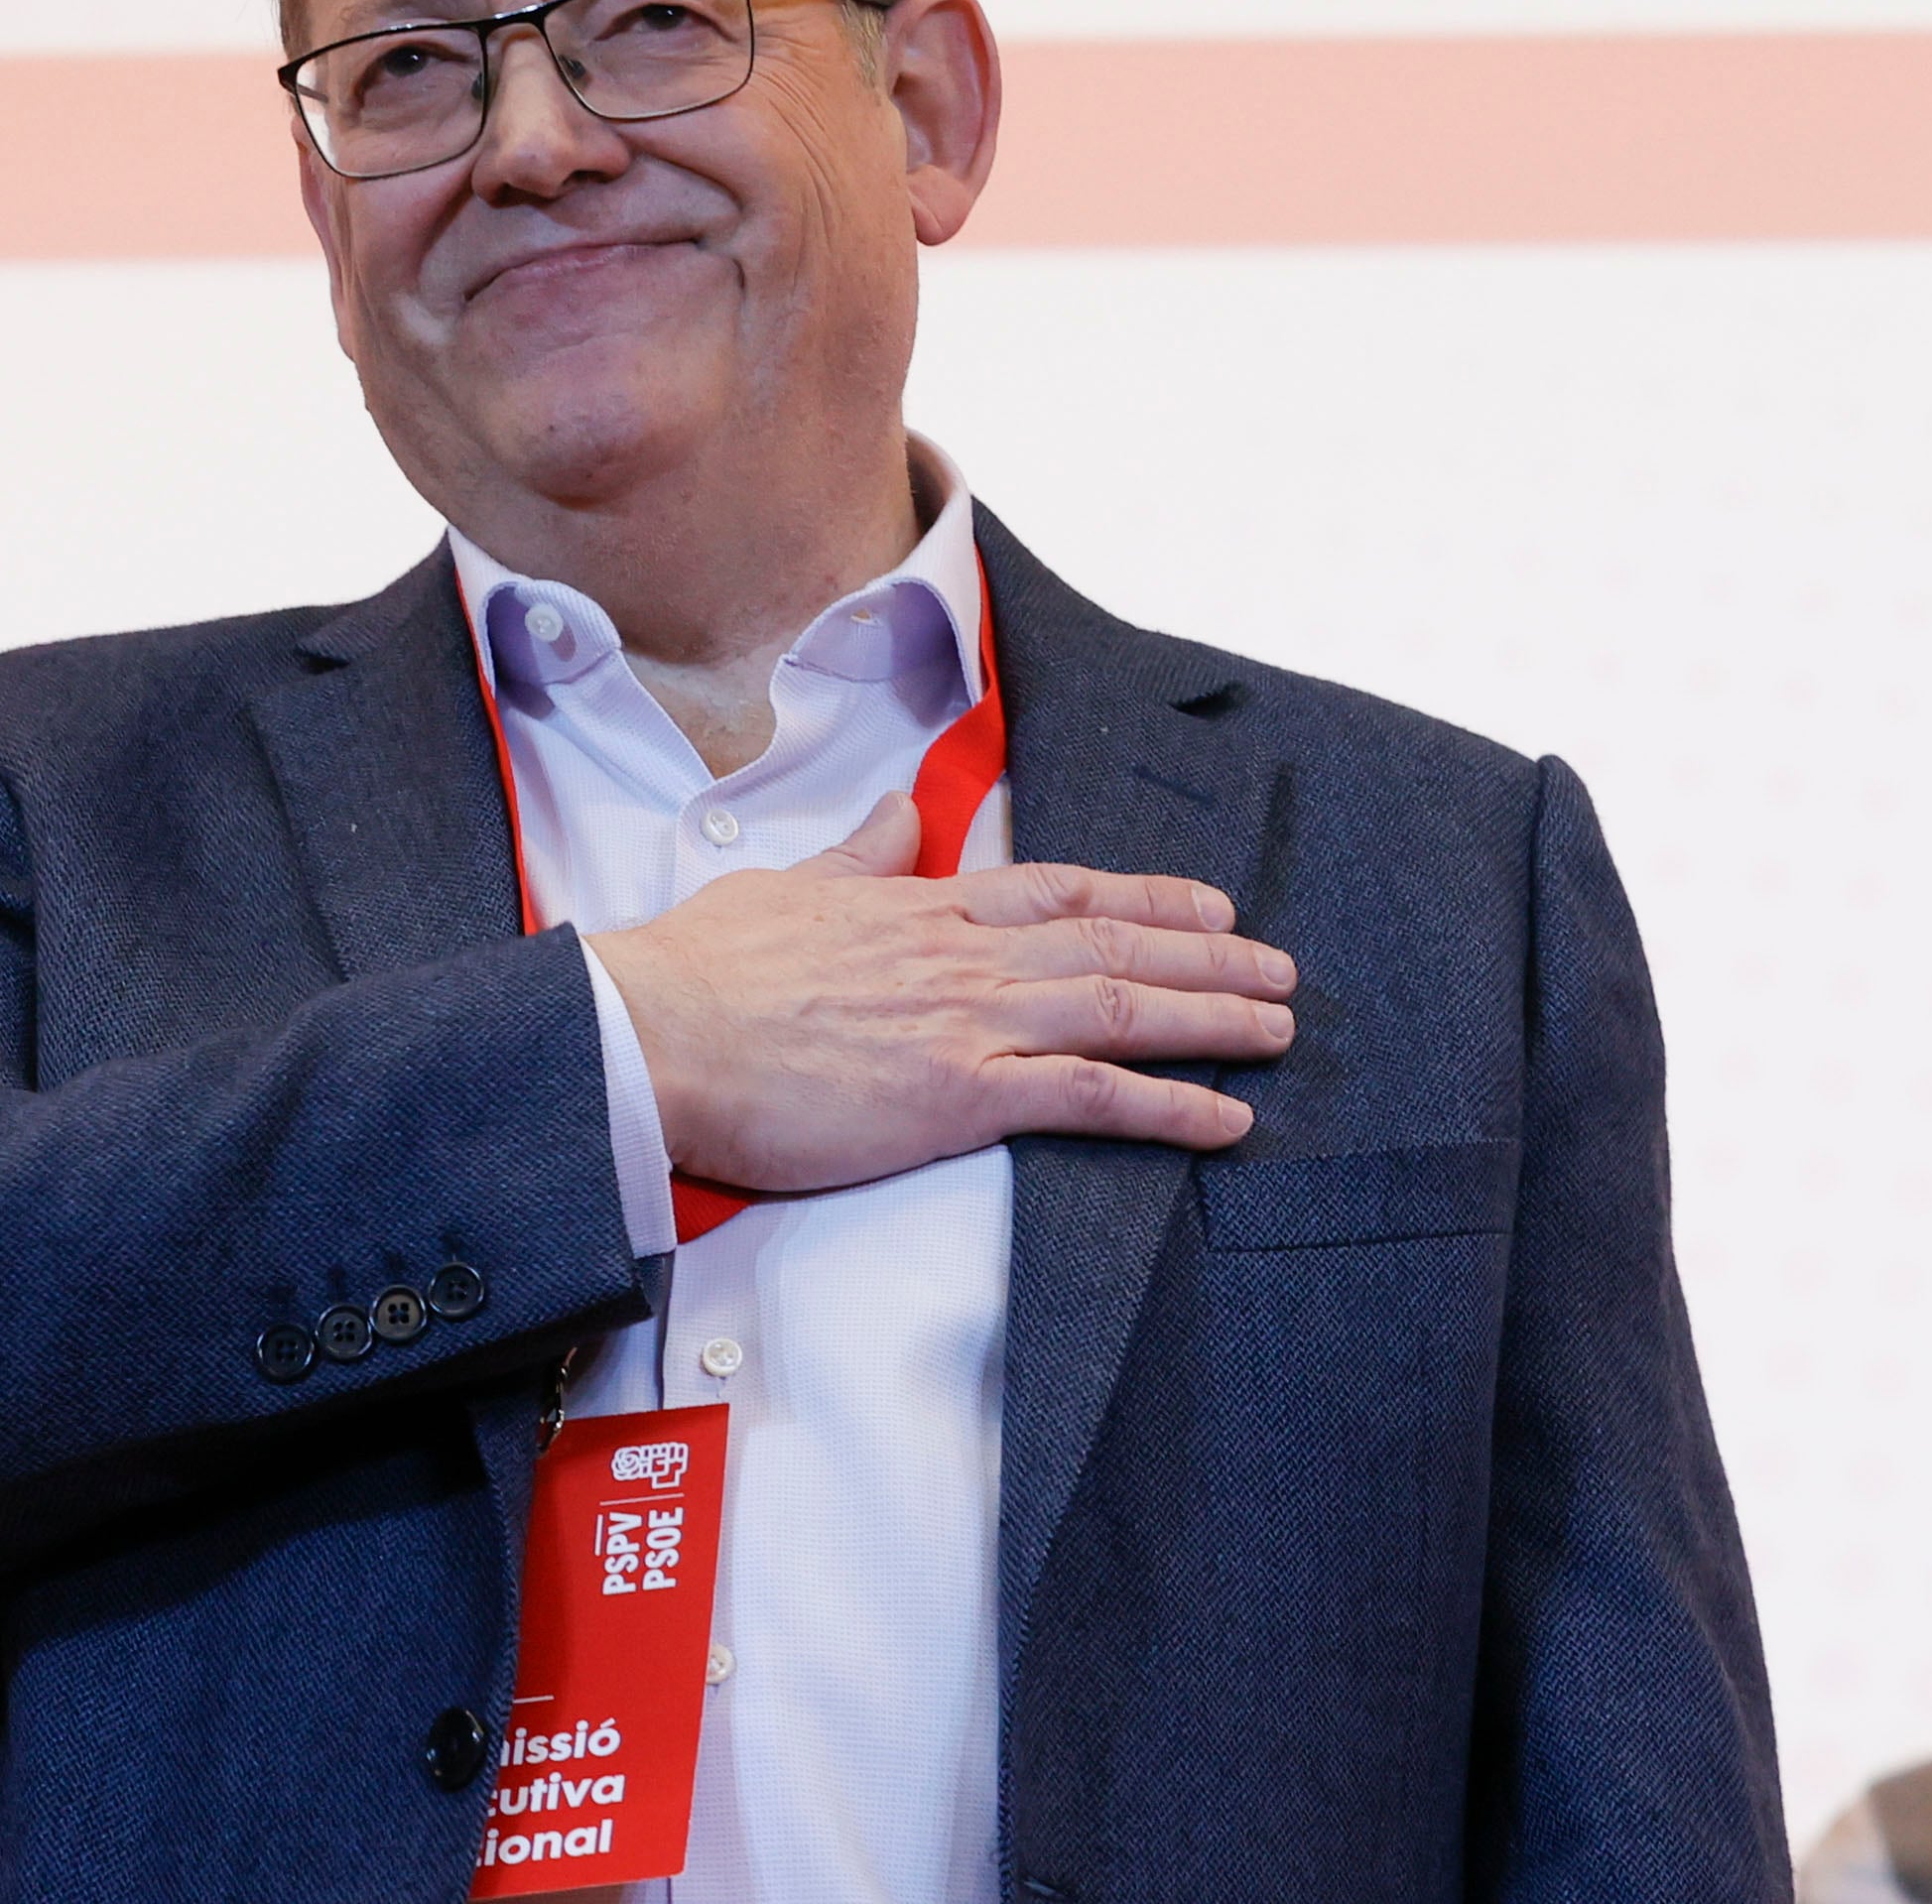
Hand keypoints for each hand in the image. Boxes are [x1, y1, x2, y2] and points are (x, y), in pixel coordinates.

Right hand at [588, 795, 1297, 1190]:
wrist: (654, 1035)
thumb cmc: (700, 974)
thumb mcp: (786, 886)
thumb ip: (857, 858)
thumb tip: (895, 816)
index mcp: (922, 906)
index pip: (1060, 889)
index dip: (1145, 895)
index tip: (1205, 902)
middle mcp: (965, 956)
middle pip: (1116, 941)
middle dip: (1209, 953)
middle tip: (1276, 966)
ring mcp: (971, 1022)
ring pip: (1124, 1006)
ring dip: (1214, 1016)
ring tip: (1277, 1025)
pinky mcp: (962, 1093)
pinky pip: (1093, 1096)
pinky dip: (1171, 1105)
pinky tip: (1227, 1115)